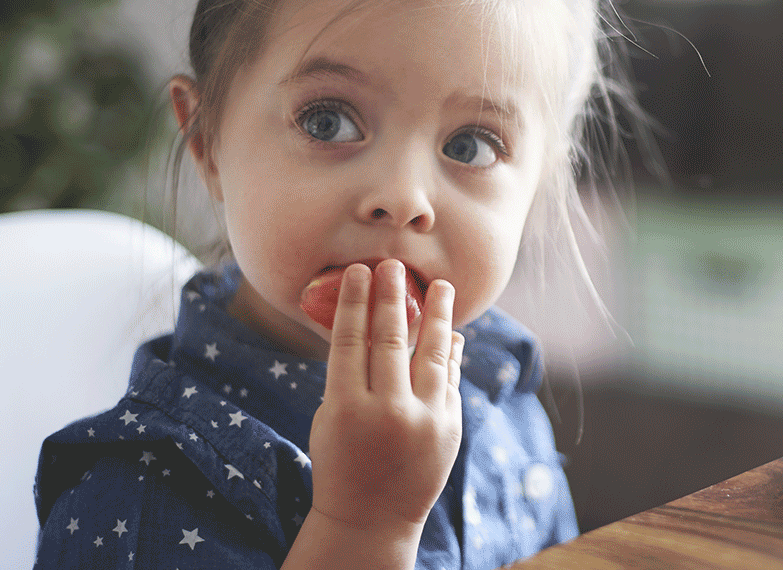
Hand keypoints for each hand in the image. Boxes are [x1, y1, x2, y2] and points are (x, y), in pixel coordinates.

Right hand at [307, 260, 463, 532]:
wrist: (371, 518)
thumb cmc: (341, 461)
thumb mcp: (331, 419)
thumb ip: (350, 376)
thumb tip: (370, 323)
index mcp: (345, 409)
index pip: (350, 342)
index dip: (355, 302)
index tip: (359, 271)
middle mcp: (387, 412)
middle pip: (390, 340)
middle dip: (392, 297)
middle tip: (393, 265)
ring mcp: (423, 421)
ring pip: (433, 355)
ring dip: (438, 316)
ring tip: (441, 286)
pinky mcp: (449, 429)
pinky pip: (450, 379)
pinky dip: (451, 354)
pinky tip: (451, 332)